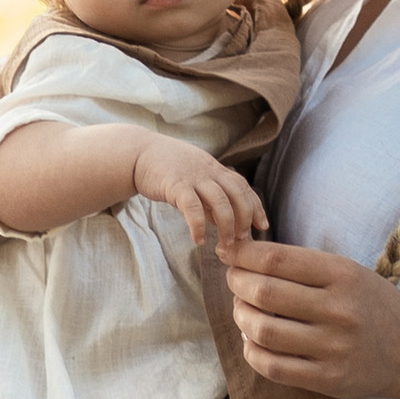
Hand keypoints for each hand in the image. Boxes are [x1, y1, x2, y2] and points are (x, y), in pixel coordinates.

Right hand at [129, 139, 270, 258]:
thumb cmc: (166, 169)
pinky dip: (198, 226)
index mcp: (214, 168)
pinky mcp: (176, 185)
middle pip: (237, 193)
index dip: (255, 206)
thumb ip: (208, 196)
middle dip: (244, 217)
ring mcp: (193, 177)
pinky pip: (192, 208)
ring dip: (226, 225)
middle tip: (243, 239)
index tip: (262, 225)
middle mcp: (208, 171)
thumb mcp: (193, 178)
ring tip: (225, 245)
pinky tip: (199, 241)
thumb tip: (222, 220)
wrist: (137, 154)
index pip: (243, 186)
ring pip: (220, 201)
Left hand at [220, 239, 399, 398]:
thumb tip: (242, 255)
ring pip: (262, 329)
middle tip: (235, 282)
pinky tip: (253, 340)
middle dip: (237, 283)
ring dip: (240, 316)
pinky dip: (251, 350)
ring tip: (242, 310)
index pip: (276, 259)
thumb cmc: (371, 305)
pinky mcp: (328, 379)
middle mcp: (339, 310)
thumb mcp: (348, 272)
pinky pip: (272, 366)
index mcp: (343, 274)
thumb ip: (301, 265)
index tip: (226, 252)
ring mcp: (334, 347)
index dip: (241, 255)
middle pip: (263, 292)